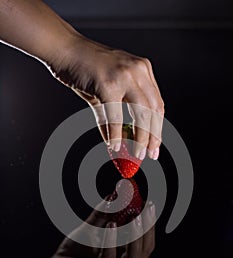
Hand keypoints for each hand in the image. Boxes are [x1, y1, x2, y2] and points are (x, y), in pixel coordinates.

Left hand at [46, 201, 155, 257]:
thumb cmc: (76, 251)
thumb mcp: (92, 228)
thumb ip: (103, 214)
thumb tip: (114, 195)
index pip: (147, 244)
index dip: (150, 224)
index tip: (150, 204)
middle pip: (144, 251)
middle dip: (147, 228)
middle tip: (146, 208)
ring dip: (135, 236)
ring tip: (133, 215)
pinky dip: (111, 241)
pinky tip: (110, 225)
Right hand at [50, 34, 163, 159]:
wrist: (64, 49)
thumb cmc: (84, 69)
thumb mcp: (104, 91)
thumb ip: (111, 117)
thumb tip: (114, 142)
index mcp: (142, 71)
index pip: (157, 104)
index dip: (157, 127)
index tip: (155, 146)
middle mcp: (138, 71)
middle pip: (154, 110)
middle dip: (154, 136)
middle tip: (151, 155)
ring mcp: (124, 76)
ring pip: (141, 114)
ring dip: (141, 138)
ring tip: (137, 154)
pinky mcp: (108, 84)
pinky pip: (116, 116)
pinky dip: (117, 134)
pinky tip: (115, 146)